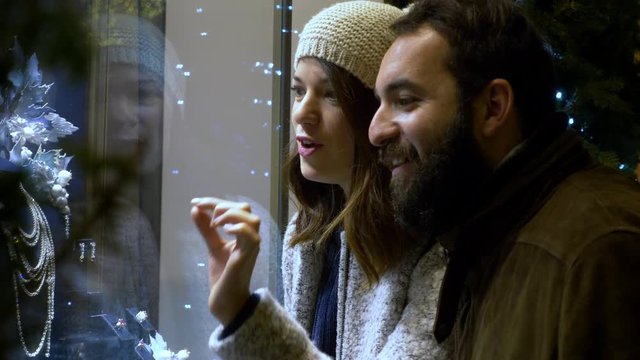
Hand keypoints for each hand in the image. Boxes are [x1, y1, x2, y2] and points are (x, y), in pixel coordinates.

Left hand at [190, 197, 260, 325]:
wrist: (226, 300)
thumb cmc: (223, 275)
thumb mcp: (212, 246)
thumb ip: (206, 229)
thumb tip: (195, 209)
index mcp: (244, 234)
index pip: (235, 208)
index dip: (214, 202)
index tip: (195, 202)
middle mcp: (251, 238)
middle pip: (245, 208)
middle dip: (222, 206)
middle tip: (207, 217)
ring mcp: (251, 247)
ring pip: (251, 219)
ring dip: (231, 215)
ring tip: (215, 224)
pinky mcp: (247, 256)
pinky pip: (251, 235)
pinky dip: (238, 228)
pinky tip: (224, 232)